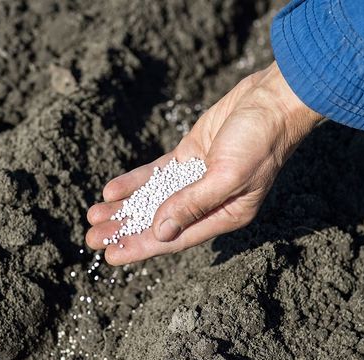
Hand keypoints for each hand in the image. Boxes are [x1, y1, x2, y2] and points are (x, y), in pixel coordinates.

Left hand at [86, 62, 322, 264]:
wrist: (272, 99)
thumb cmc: (261, 141)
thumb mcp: (228, 176)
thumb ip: (193, 203)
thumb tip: (160, 231)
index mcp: (224, 215)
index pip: (175, 238)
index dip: (141, 248)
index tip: (111, 256)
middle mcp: (207, 201)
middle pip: (158, 221)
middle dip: (125, 230)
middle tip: (91, 238)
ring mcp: (195, 177)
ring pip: (153, 198)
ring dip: (124, 207)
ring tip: (93, 216)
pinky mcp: (188, 155)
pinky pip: (156, 173)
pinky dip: (134, 182)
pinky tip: (111, 190)